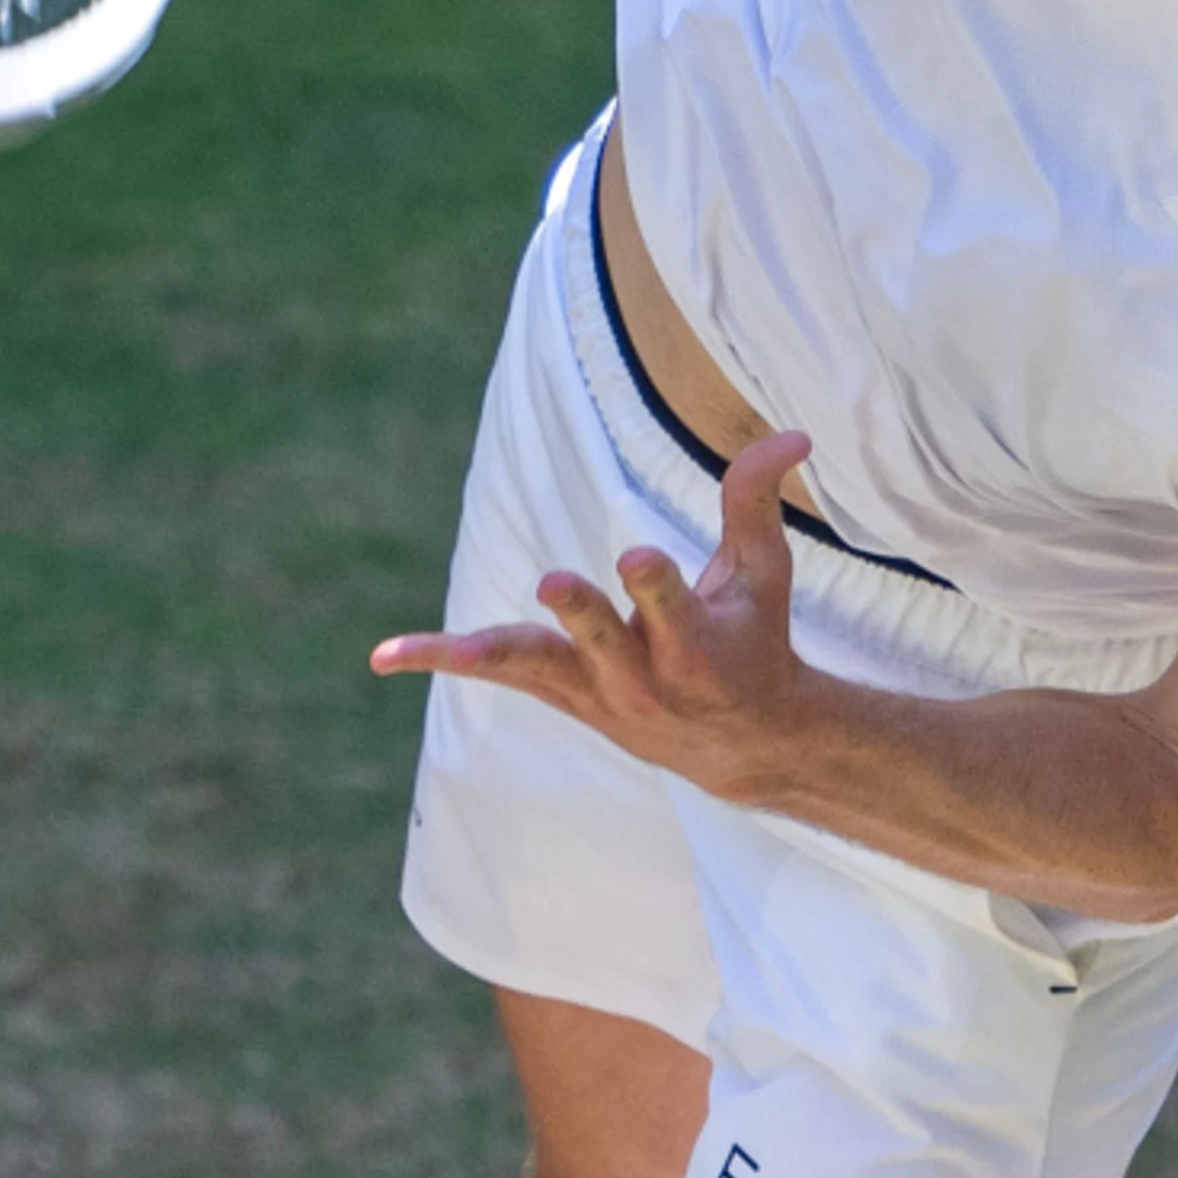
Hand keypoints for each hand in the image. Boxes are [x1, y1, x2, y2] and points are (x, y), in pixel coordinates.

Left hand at [371, 431, 817, 800]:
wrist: (740, 744)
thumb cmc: (754, 639)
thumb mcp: (763, 572)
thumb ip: (757, 498)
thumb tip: (795, 433)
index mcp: (696, 643)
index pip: (668, 607)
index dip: (652, 585)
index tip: (638, 559)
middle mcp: (642, 674)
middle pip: (601, 638)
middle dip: (583, 614)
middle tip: (554, 584)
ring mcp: (596, 691)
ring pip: (534, 667)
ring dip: (488, 652)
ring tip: (428, 651)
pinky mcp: (562, 695)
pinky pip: (497, 673)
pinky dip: (441, 662)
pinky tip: (383, 656)